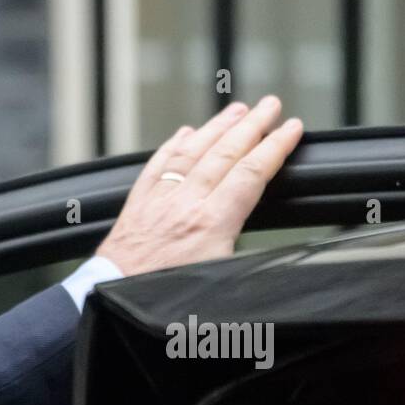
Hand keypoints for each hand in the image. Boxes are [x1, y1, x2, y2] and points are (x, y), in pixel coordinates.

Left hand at [95, 96, 302, 277]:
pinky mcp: (138, 203)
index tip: (292, 128)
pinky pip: (158, 164)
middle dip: (252, 125)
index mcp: (211, 224)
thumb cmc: (163, 300)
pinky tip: (185, 134)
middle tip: (271, 104)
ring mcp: (159, 199)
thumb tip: (281, 262)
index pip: (251, 174)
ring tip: (236, 110)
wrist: (112, 297)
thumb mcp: (221, 284)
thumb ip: (251, 264)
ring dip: (217, 128)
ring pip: (192, 152)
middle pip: (225, 153)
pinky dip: (174, 145)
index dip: (275, 147)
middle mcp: (185, 203)